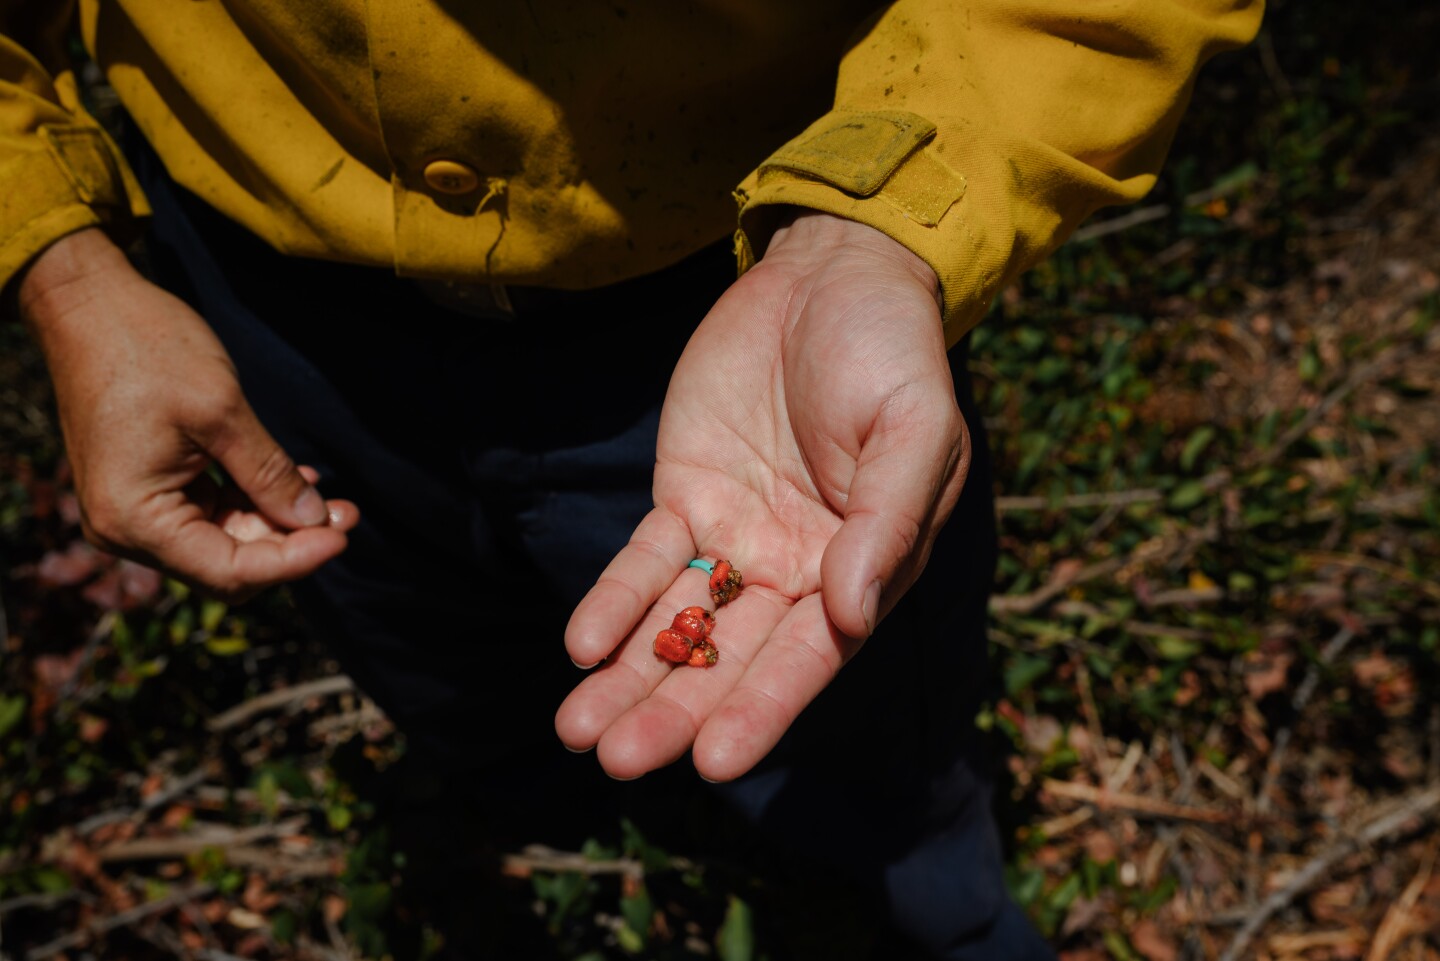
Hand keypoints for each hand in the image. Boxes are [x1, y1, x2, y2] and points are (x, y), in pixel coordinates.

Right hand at [17, 229, 357, 600]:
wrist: (90, 304)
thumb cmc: (146, 347)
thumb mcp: (222, 412)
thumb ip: (268, 474)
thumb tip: (313, 521)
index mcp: (134, 518)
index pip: (228, 572)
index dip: (292, 561)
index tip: (343, 539)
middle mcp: (127, 527)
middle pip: (227, 563)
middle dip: (290, 542)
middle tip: (348, 514)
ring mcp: (136, 510)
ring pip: (223, 540)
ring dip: (278, 522)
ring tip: (335, 501)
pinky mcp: (149, 488)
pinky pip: (210, 511)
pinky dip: (253, 500)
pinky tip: (297, 482)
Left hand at [557, 212, 969, 780]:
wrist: (831, 275)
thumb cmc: (891, 353)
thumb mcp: (913, 429)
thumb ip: (887, 522)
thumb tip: (850, 615)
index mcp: (861, 571)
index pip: (807, 659)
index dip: (760, 710)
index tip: (713, 763)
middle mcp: (795, 572)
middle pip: (728, 658)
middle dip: (673, 710)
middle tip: (616, 762)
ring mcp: (736, 538)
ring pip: (678, 625)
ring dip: (629, 677)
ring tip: (578, 731)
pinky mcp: (685, 497)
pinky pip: (645, 562)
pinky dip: (613, 603)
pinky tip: (581, 646)